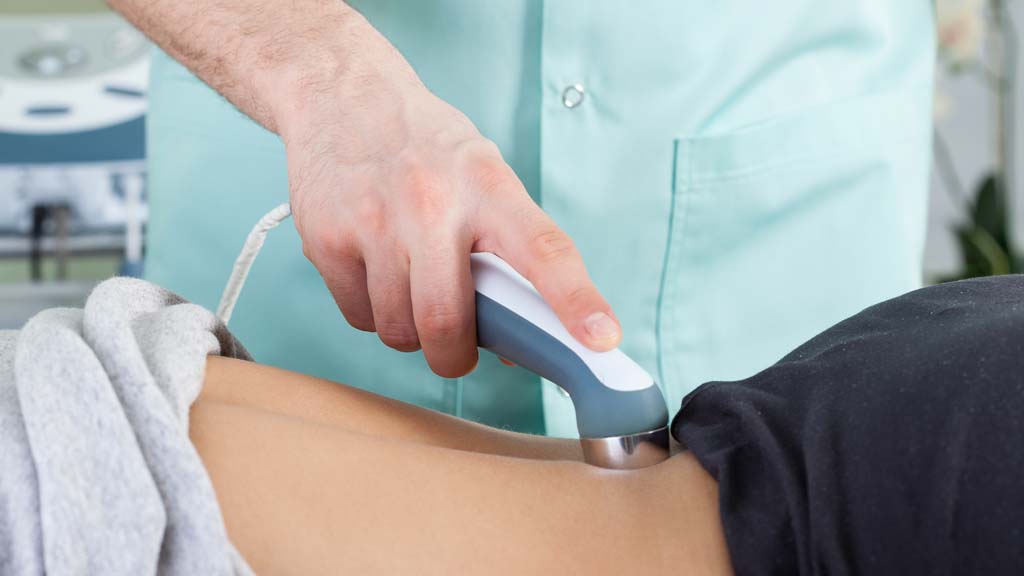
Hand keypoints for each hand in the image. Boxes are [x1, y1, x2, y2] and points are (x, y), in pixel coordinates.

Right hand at [280, 46, 620, 377]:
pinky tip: (374, 269)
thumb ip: (504, 250)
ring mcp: (375, 221)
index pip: (544, 250)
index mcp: (488, 186)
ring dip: (409, 329)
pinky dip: (372, 311)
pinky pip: (358, 317)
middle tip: (455, 348)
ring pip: (399, 329)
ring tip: (409, 284)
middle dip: (453, 356)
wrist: (342, 94)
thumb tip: (516, 341)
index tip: (603, 338)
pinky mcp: (326, 239)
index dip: (577, 300)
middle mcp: (432, 202)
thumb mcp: (481, 175)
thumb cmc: (425, 148)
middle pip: (447, 322)